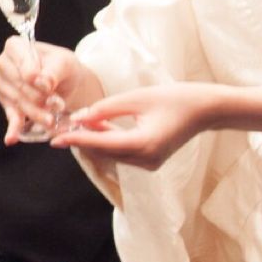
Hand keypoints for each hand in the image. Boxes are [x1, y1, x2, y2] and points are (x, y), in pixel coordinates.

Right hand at [0, 37, 104, 143]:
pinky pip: (10, 117)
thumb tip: (43, 83)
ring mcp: (4, 86)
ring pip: (18, 102)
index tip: (46, 86)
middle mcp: (4, 65)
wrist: (66, 82)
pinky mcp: (8, 105)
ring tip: (51, 120)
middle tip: (57, 105)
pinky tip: (12, 138)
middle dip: (39, 98)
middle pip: (19, 84)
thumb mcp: (64, 62)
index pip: (20, 60)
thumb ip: (53, 70)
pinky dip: (12, 128)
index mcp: (16, 47)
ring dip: (35, 113)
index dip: (32, 73)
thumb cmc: (62, 67)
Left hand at [50, 83, 222, 169]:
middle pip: (104, 152)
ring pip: (112, 154)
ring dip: (94, 140)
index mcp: (143, 145)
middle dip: (83, 140)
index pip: (102, 144)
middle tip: (61, 126)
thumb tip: (81, 116)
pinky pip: (122, 153)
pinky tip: (97, 126)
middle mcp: (145, 160)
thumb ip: (107, 108)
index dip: (77, 139)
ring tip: (76, 123)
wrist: (205, 110)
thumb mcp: (137, 98)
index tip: (55, 139)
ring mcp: (149, 163)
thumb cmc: (175, 98)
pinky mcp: (151, 161)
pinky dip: (108, 141)